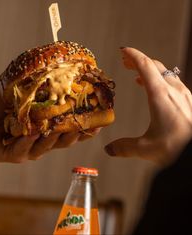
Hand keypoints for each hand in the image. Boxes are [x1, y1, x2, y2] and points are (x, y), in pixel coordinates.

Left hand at [0, 80, 99, 162]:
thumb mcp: (12, 89)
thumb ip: (30, 80)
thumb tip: (48, 60)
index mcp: (46, 125)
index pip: (70, 127)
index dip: (85, 127)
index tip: (100, 121)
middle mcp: (41, 138)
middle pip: (65, 140)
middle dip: (77, 134)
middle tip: (87, 125)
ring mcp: (30, 148)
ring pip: (48, 146)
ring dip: (55, 138)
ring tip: (58, 128)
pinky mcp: (16, 155)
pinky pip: (25, 150)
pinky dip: (29, 143)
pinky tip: (31, 133)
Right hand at [105, 48, 191, 165]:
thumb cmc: (179, 147)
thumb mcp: (146, 148)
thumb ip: (125, 147)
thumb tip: (110, 149)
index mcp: (160, 95)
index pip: (145, 66)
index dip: (133, 55)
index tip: (123, 51)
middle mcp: (174, 90)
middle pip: (155, 66)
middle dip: (138, 61)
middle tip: (126, 62)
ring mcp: (184, 95)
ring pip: (165, 73)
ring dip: (150, 71)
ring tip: (138, 76)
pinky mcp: (189, 102)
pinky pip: (173, 83)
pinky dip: (161, 81)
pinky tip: (158, 90)